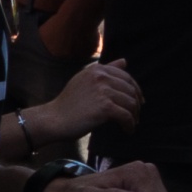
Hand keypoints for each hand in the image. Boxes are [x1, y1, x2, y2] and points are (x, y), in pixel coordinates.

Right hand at [0, 63, 139, 161]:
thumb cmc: (68, 103)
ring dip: (134, 116)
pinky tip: (127, 131)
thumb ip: (105, 70)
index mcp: (97, 69)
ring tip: (131, 124)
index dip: (135, 90)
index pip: (126, 77)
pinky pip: (126, 116)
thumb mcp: (85, 80)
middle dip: (136, 104)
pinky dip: (129, 125)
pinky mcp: (105, 107)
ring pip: (131, 103)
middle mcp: (101, 76)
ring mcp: (103, 91)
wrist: (54, 119)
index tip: (137, 101)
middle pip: (130, 90)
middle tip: (135, 116)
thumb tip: (124, 61)